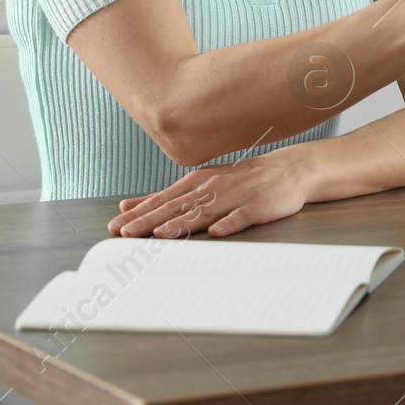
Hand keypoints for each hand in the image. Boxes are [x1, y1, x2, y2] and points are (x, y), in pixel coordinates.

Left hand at [107, 147, 314, 237]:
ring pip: (205, 211)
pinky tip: (216, 233)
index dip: (139, 214)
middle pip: (178, 207)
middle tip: (127, 233)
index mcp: (196, 184)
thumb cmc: (240, 181)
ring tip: (161, 234)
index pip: (163, 201)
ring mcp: (236, 196)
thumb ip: (164, 198)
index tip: (116, 227)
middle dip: (151, 220)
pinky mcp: (259, 205)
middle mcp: (212, 188)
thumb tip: (125, 206)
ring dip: (183, 223)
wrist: (288, 170)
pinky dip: (229, 223)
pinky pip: (243, 215)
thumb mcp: (199, 184)